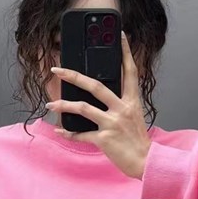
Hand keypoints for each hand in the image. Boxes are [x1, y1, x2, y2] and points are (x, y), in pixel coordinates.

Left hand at [46, 31, 150, 179]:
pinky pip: (81, 134)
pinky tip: (60, 130)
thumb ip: (121, 104)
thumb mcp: (135, 117)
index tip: (120, 36)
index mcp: (132, 101)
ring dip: (64, 105)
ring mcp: (112, 123)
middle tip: (58, 70)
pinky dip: (69, 133)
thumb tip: (102, 97)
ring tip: (51, 104)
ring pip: (83, 108)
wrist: (146, 162)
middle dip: (73, 76)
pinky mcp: (104, 139)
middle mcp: (122, 109)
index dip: (126, 52)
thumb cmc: (139, 141)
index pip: (130, 71)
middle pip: (95, 86)